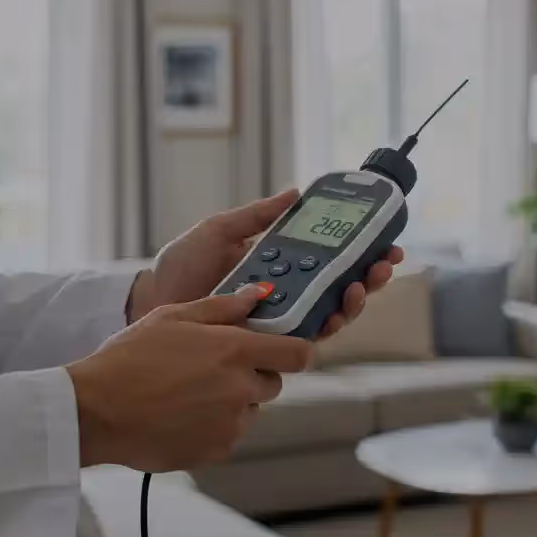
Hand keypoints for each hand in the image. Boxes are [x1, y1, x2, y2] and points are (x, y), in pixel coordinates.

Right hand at [68, 284, 313, 472]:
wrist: (97, 410)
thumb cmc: (129, 358)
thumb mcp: (172, 317)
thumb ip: (222, 307)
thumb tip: (257, 295)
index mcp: (235, 350)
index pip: (298, 354)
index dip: (293, 350)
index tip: (281, 348)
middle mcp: (241, 389)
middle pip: (273, 382)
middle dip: (253, 373)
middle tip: (214, 367)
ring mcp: (231, 424)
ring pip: (250, 409)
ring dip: (233, 401)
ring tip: (189, 392)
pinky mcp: (217, 450)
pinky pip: (229, 433)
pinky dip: (214, 425)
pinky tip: (180, 414)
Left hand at [127, 190, 405, 337]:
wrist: (152, 302)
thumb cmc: (180, 268)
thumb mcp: (219, 230)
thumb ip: (256, 215)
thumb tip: (294, 192)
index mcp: (278, 265)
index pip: (330, 258)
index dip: (360, 249)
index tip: (383, 236)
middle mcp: (286, 295)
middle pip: (341, 287)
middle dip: (370, 275)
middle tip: (384, 262)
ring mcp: (279, 320)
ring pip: (332, 315)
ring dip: (356, 300)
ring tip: (361, 285)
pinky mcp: (268, 344)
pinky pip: (307, 338)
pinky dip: (327, 324)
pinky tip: (335, 310)